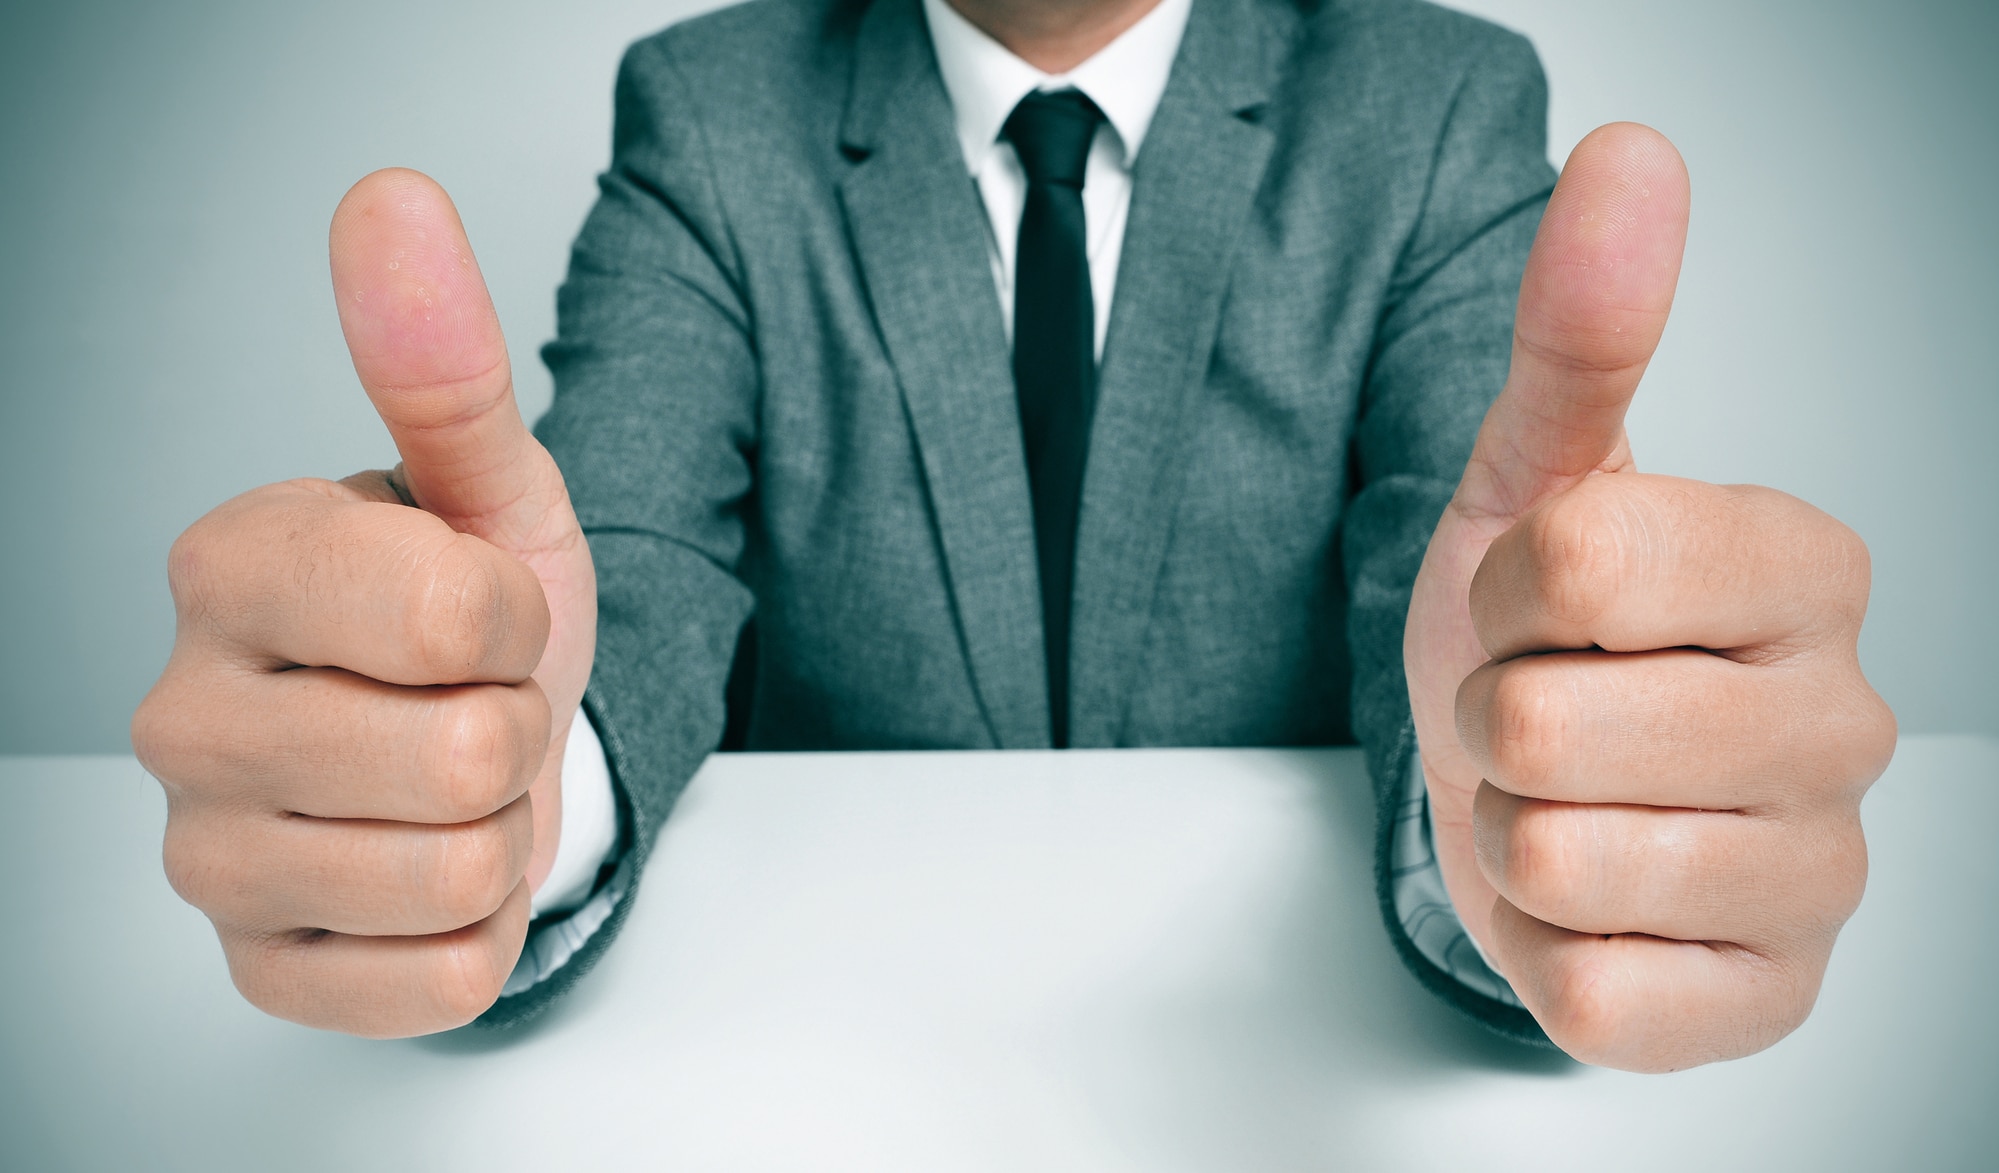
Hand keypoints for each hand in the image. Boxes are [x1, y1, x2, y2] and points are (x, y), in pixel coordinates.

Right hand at [132, 170, 597, 1036]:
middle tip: (472, 702)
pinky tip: (433, 864)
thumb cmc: (465, 609)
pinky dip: (483, 927)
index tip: (486, 608)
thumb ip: (441, 361)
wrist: (462, 734)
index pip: (454, 616)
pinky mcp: (263, 965)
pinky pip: (441, 978)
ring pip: (459, 873)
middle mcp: (182, 713)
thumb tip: (393, 200)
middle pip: (461, 758)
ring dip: (504, 825)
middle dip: (515, 728)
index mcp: (228, 565)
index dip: (518, 619)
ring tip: (454, 776)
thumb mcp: (485, 484)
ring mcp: (207, 854)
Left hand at [1404, 124, 1895, 1070]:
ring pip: (1559, 856)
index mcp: (1807, 567)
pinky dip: (1539, 943)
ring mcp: (1820, 875)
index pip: (1578, 565)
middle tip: (1535, 712)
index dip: (1501, 594)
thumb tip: (1629, 159)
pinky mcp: (1765, 998)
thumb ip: (1584, 333)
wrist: (1528, 789)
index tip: (1532, 604)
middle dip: (1492, 720)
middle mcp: (1843, 721)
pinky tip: (1585, 899)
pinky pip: (1592, 993)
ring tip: (1556, 800)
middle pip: (1549, 725)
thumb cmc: (1544, 639)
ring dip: (1510, 831)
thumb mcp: (1539, 476)